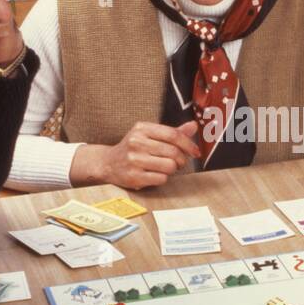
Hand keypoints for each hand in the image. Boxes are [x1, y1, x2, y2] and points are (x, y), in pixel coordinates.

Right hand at [72, 120, 200, 188]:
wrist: (108, 163)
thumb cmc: (134, 148)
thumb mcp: (149, 135)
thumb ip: (171, 132)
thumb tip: (193, 126)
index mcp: (142, 128)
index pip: (173, 134)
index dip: (188, 144)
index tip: (195, 152)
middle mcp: (136, 142)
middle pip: (173, 152)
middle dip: (181, 159)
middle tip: (179, 162)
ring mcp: (134, 160)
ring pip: (169, 166)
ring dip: (172, 169)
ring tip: (165, 168)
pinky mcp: (133, 176)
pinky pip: (161, 179)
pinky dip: (163, 178)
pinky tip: (155, 175)